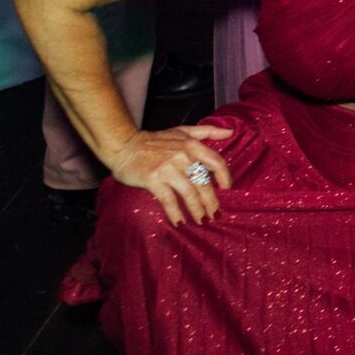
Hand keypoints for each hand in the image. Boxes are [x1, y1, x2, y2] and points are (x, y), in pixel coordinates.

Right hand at [105, 124, 235, 224]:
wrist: (124, 145)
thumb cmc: (155, 140)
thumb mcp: (183, 131)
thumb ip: (207, 131)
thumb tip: (231, 132)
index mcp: (192, 145)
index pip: (216, 162)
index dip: (225, 177)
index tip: (227, 189)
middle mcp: (182, 156)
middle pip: (203, 182)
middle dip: (211, 201)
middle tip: (216, 214)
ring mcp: (168, 168)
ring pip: (189, 192)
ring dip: (197, 209)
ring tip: (202, 221)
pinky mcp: (153, 179)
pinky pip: (168, 199)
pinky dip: (175, 213)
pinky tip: (180, 222)